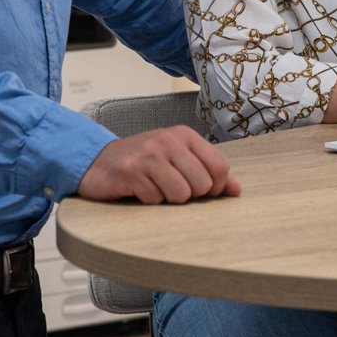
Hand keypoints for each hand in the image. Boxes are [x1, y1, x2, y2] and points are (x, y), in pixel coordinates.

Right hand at [77, 126, 241, 203]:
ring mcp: (149, 154)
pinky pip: (155, 199)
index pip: (220, 167)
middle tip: (169, 186)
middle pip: (202, 184)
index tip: (199, 189)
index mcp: (184, 135)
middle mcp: (168, 140)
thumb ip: (208, 173)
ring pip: (181, 194)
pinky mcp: (131, 171)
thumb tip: (237, 190)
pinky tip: (138, 189)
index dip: (214, 187)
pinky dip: (148, 201)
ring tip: (154, 187)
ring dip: (167, 199)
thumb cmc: (143, 163)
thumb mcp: (178, 160)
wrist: (98, 162)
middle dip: (189, 195)